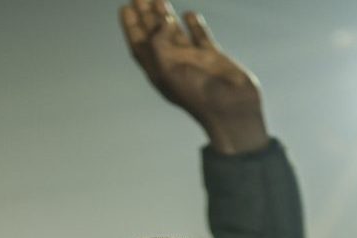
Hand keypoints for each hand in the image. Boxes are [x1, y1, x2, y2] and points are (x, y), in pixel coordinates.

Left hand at [120, 0, 267, 154]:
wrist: (231, 109)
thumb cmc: (197, 96)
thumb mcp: (168, 71)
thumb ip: (159, 43)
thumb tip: (161, 20)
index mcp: (158, 70)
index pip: (140, 44)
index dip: (131, 27)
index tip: (125, 7)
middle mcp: (174, 63)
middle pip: (154, 35)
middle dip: (146, 15)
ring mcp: (193, 59)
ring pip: (175, 32)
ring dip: (166, 15)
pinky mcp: (212, 56)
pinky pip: (199, 36)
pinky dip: (194, 25)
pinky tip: (188, 14)